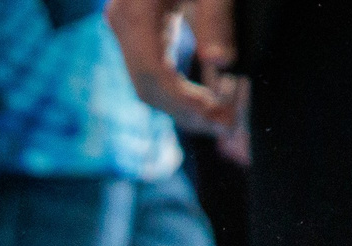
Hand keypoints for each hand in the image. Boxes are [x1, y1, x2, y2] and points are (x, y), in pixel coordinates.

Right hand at [107, 0, 242, 133]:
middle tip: (229, 126)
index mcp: (136, 13)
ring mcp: (124, 24)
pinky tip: (209, 95)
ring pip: (147, 83)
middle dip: (187, 113)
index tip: (223, 119)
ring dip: (185, 105)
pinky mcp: (137, 26)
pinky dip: (180, 87)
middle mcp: (121, 22)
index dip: (188, 106)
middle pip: (147, 89)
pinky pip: (152, 67)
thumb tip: (222, 66)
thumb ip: (216, 19)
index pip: (155, 78)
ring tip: (224, 115)